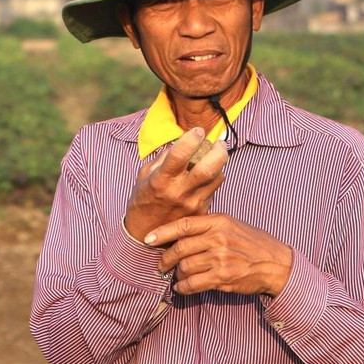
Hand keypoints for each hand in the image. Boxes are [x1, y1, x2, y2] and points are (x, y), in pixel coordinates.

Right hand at [123, 128, 227, 242]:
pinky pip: (214, 189)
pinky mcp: (201, 212)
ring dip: (219, 164)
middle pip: (208, 169)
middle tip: (219, 143)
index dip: (191, 139)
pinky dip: (214, 178)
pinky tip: (207, 175)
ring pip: (217, 178)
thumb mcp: (145, 175)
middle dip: (218, 152)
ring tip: (215, 156)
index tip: (198, 130)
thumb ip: (163, 158)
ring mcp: (192, 204)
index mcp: (161, 180)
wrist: (145, 233)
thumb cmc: (144, 199)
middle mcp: (178, 192)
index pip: (179, 155)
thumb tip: (182, 142)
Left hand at [146, 213, 292, 296]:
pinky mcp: (223, 277)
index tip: (147, 238)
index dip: (162, 232)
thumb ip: (208, 226)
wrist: (276, 263)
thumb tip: (180, 233)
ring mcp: (220, 258)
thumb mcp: (232, 225)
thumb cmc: (252, 243)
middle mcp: (218, 238)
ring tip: (176, 277)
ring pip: (185, 267)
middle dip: (165, 259)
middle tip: (161, 265)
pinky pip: (194, 283)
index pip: (183, 224)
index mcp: (218, 221)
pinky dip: (183, 288)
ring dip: (176, 275)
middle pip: (180, 248)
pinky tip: (181, 288)